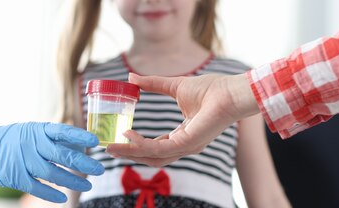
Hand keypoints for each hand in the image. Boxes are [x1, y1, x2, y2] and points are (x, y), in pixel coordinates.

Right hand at [0, 121, 104, 202]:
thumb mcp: (31, 132)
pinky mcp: (15, 176)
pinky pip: (37, 187)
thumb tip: (79, 146)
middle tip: (99, 169)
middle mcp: (32, 144)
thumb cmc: (10, 139)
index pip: (63, 131)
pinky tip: (63, 197)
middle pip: (63, 155)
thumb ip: (52, 138)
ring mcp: (23, 160)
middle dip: (84, 163)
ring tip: (87, 186)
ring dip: (72, 181)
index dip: (80, 136)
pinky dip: (51, 193)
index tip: (96, 141)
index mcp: (38, 130)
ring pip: (53, 173)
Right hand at [106, 73, 258, 166]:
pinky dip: (141, 144)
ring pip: (152, 156)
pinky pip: (159, 148)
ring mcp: (186, 146)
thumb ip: (153, 84)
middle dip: (129, 154)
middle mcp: (185, 145)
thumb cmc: (211, 89)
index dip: (137, 144)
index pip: (156, 146)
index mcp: (183, 135)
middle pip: (152, 156)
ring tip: (112, 147)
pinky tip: (129, 136)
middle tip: (109, 149)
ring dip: (130, 153)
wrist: (229, 91)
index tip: (120, 137)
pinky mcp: (188, 143)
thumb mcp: (174, 86)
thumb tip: (131, 77)